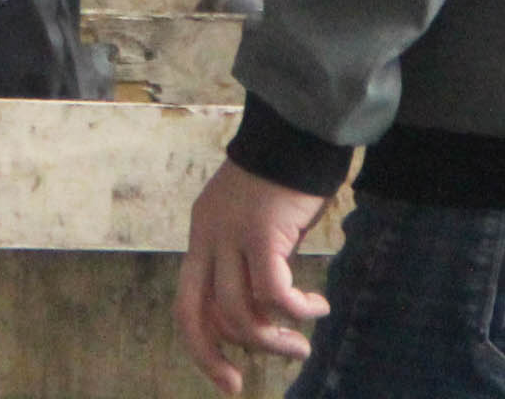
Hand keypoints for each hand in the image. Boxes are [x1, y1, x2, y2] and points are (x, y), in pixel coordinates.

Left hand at [175, 163, 332, 394]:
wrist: (298, 132)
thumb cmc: (284, 180)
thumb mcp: (254, 225)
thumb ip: (248, 265)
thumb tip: (263, 319)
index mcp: (202, 235)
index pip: (187, 303)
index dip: (201, 345)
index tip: (226, 377)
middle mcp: (208, 237)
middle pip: (197, 315)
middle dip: (215, 357)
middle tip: (242, 381)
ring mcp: (232, 235)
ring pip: (241, 313)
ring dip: (273, 339)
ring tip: (301, 345)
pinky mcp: (263, 233)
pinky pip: (275, 293)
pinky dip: (297, 310)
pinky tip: (317, 307)